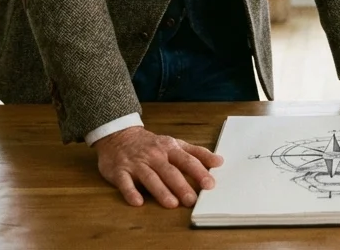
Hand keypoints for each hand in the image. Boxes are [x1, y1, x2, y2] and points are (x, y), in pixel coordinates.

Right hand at [93, 126, 223, 207]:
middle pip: (169, 171)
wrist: (119, 136)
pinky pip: (125, 182)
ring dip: (161, 191)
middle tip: (192, 200)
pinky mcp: (120, 172)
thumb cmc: (152, 144)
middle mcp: (154, 156)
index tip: (210, 184)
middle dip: (181, 186)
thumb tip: (219, 161)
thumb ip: (197, 153)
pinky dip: (131, 192)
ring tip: (172, 204)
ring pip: (150, 178)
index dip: (199, 172)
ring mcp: (137, 164)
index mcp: (169, 149)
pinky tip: (138, 202)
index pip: (187, 160)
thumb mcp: (175, 144)